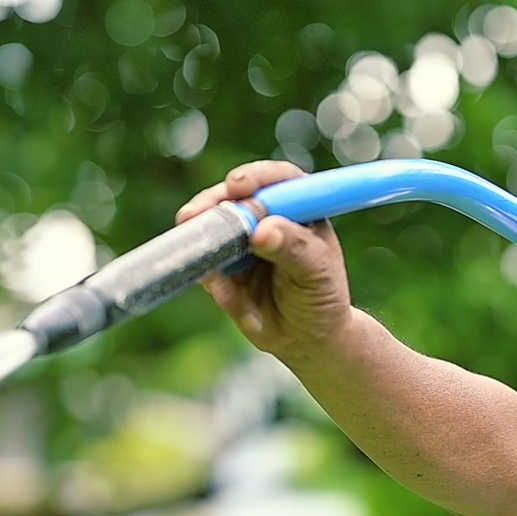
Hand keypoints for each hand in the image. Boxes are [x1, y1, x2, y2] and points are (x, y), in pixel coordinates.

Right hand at [176, 161, 353, 357]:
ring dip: (204, 243)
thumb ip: (294, 249)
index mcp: (298, 208)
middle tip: (195, 217)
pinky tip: (239, 306)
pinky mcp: (220, 267)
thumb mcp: (318, 273)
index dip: (255, 176)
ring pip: (209, 228)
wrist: (305, 339)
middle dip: (213, 204)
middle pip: (232, 196)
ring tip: (219, 277)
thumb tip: (263, 229)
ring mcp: (239, 241)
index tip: (238, 186)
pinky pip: (204, 267)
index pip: (277, 179)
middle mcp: (266, 217)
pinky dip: (214, 283)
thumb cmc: (322, 297)